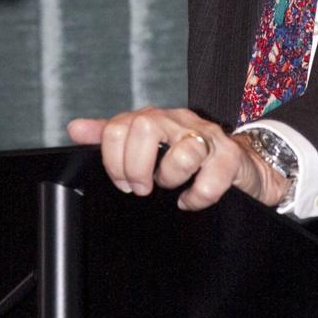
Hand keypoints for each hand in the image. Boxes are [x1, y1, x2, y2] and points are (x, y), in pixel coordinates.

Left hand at [67, 106, 287, 209]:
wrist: (242, 163)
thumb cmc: (189, 155)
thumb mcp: (147, 144)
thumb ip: (111, 135)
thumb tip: (75, 128)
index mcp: (155, 118)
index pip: (119, 126)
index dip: (112, 159)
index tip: (120, 181)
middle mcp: (180, 121)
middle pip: (146, 126)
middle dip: (136, 166)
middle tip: (140, 188)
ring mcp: (208, 137)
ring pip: (184, 149)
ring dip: (171, 177)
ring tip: (171, 187)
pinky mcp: (231, 158)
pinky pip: (212, 177)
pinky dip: (197, 196)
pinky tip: (191, 200)